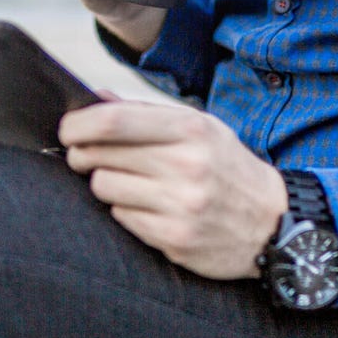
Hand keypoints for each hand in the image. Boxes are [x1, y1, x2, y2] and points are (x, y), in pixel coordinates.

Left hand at [59, 100, 286, 279]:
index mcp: (191, 129)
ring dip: (105, 182)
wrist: (271, 221)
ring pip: (104, 187)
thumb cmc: (226, 166)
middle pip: (101, 154)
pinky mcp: (174, 240)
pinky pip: (121, 218)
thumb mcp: (200, 127)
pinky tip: (146, 206)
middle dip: (82, 153)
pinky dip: (125, 209)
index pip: (115, 121)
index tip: (67, 129)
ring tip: (127, 181)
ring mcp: (180, 205)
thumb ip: (146, 113)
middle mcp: (186, 165)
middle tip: (83, 155)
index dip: (79, 124)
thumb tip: (96, 98)